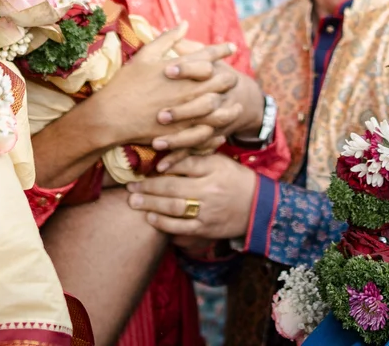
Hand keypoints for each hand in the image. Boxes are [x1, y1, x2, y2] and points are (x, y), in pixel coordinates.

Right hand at [81, 24, 234, 150]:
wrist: (111, 116)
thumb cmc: (126, 83)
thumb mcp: (145, 55)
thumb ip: (168, 38)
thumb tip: (185, 24)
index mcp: (182, 68)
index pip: (210, 55)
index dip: (223, 50)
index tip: (231, 48)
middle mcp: (189, 89)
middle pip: (222, 81)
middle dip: (230, 77)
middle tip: (233, 77)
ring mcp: (188, 111)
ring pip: (221, 108)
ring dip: (230, 106)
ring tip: (235, 105)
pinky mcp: (182, 131)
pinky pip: (208, 132)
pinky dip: (217, 130)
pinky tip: (220, 129)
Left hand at [126, 152, 258, 240]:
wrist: (258, 207)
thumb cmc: (236, 180)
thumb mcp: (220, 162)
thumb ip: (195, 159)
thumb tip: (167, 159)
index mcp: (213, 170)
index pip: (182, 165)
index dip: (161, 166)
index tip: (144, 168)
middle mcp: (209, 191)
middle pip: (173, 187)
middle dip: (148, 187)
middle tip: (130, 186)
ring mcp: (207, 212)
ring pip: (173, 208)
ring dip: (150, 205)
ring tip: (134, 201)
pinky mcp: (205, 229)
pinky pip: (181, 228)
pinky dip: (163, 224)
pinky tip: (151, 218)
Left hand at [150, 53, 258, 162]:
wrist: (245, 100)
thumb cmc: (216, 76)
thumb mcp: (207, 60)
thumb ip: (190, 47)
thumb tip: (176, 28)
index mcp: (217, 75)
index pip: (205, 68)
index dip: (188, 68)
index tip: (168, 69)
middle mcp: (219, 99)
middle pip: (205, 105)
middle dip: (184, 110)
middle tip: (161, 114)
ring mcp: (216, 121)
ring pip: (201, 133)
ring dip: (180, 140)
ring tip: (158, 142)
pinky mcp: (211, 138)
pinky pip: (196, 151)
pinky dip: (179, 159)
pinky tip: (162, 165)